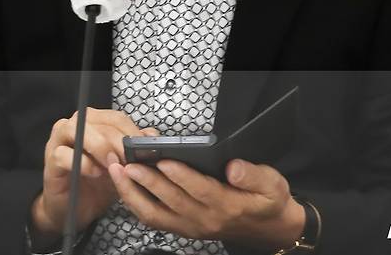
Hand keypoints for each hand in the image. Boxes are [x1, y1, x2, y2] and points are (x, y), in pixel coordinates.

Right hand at [30, 108, 156, 246]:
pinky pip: (65, 154)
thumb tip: (152, 136)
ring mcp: (60, 139)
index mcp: (94, 121)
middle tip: (129, 160)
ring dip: (100, 147)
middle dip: (118, 141)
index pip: (116, 118)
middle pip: (100, 122)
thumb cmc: (97, 183)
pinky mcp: (50, 158)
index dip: (131, 132)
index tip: (142, 150)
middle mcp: (76, 124)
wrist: (73, 209)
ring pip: (80, 130)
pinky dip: (82, 163)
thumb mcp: (121, 166)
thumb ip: (135, 148)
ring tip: (112, 165)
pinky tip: (94, 173)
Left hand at [108, 157, 305, 250]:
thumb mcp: (272, 184)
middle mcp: (204, 219)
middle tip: (127, 163)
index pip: (199, 190)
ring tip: (118, 173)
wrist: (270, 229)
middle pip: (171, 202)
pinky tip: (125, 188)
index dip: (181, 176)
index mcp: (227, 205)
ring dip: (133, 195)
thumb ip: (253, 174)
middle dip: (147, 182)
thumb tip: (233, 166)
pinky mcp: (184, 229)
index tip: (163, 160)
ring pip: (156, 215)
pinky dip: (137, 205)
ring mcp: (192, 227)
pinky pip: (155, 220)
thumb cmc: (269, 200)